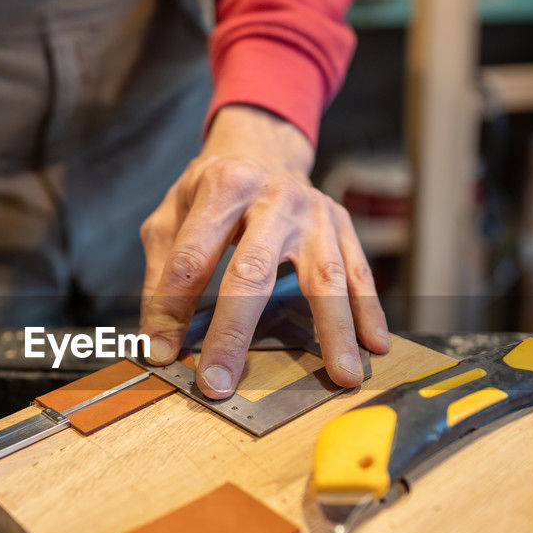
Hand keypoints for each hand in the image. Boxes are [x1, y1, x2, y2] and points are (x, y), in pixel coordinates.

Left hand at [140, 105, 389, 398]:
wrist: (262, 149)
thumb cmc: (211, 192)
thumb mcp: (171, 217)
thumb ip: (161, 274)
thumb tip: (157, 341)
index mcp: (223, 188)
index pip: (192, 258)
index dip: (172, 308)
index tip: (162, 353)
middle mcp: (272, 197)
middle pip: (252, 272)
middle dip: (233, 334)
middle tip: (221, 382)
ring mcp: (313, 212)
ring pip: (324, 276)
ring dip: (333, 330)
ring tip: (340, 376)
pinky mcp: (340, 224)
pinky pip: (359, 272)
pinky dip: (369, 310)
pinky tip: (374, 344)